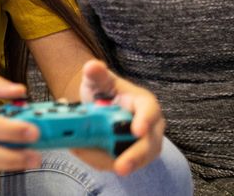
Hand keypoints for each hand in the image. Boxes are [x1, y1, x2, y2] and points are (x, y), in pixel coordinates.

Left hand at [73, 59, 165, 175]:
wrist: (100, 106)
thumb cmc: (104, 91)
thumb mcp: (98, 80)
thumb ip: (96, 74)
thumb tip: (92, 66)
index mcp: (144, 103)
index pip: (149, 112)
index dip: (144, 121)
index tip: (136, 131)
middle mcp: (150, 126)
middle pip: (148, 145)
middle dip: (134, 157)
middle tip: (120, 167)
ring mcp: (144, 144)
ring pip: (135, 160)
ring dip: (111, 161)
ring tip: (86, 155)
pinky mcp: (131, 157)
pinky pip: (119, 164)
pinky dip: (101, 161)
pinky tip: (83, 152)